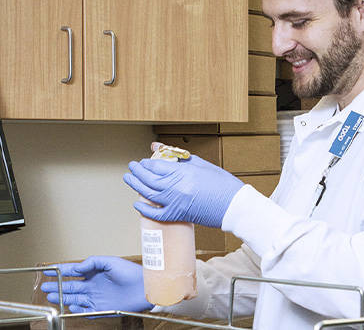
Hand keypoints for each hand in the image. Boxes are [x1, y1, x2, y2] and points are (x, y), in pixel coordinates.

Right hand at [40, 256, 152, 313]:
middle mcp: (94, 285)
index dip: (61, 272)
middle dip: (57, 286)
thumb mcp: (110, 261)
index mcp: (95, 273)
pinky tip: (70, 306)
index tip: (49, 271)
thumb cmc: (131, 272)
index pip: (74, 272)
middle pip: (71, 287)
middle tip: (45, 287)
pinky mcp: (101, 308)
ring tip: (51, 296)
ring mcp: (96, 297)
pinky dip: (76, 310)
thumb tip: (77, 267)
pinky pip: (85, 311)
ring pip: (75, 299)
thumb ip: (93, 262)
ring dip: (63, 297)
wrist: (143, 287)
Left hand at [123, 155, 243, 227]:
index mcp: (183, 172)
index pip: (156, 166)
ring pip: (148, 194)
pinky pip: (156, 213)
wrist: (233, 206)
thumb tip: (162, 148)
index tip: (143, 161)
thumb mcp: (201, 164)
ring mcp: (176, 202)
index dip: (146, 163)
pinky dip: (145, 209)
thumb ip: (180, 157)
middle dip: (137, 172)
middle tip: (132, 167)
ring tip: (129, 179)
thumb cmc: (221, 184)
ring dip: (136, 186)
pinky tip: (138, 203)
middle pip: (149, 178)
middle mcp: (176, 187)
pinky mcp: (178, 215)